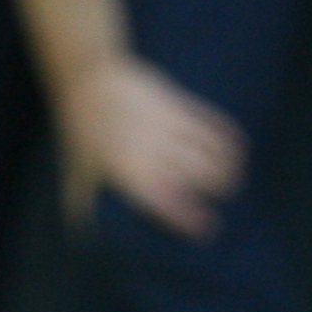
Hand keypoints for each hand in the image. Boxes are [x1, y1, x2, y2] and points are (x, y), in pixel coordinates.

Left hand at [57, 55, 246, 240]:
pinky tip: (234, 152)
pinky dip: (231, 142)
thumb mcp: (77, 167)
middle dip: (217, 193)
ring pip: (215, 155)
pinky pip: (215, 125)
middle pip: (203, 178)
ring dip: (228, 171)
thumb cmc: (81, 129)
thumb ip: (82, 202)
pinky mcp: (178, 105)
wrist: (88, 77)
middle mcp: (153, 151)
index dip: (192, 220)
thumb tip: (81, 234)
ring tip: (227, 179)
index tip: (207, 228)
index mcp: (128, 172)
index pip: (169, 203)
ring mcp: (169, 126)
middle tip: (216, 197)